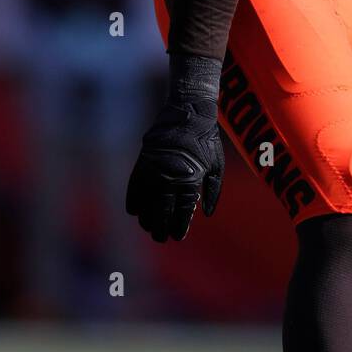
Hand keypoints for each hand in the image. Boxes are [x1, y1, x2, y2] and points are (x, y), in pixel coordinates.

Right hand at [126, 96, 223, 242]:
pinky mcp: (143, 162)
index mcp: (191, 179)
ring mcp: (154, 170)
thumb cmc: (207, 141)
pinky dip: (134, 200)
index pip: (182, 211)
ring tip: (149, 228)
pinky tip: (135, 212)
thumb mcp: (217, 166)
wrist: (189, 114)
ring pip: (147, 202)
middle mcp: (170, 177)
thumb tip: (205, 213)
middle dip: (161, 228)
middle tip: (161, 238)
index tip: (178, 236)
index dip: (179, 226)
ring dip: (147, 218)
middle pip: (162, 211)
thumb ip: (212, 191)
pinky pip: (134, 187)